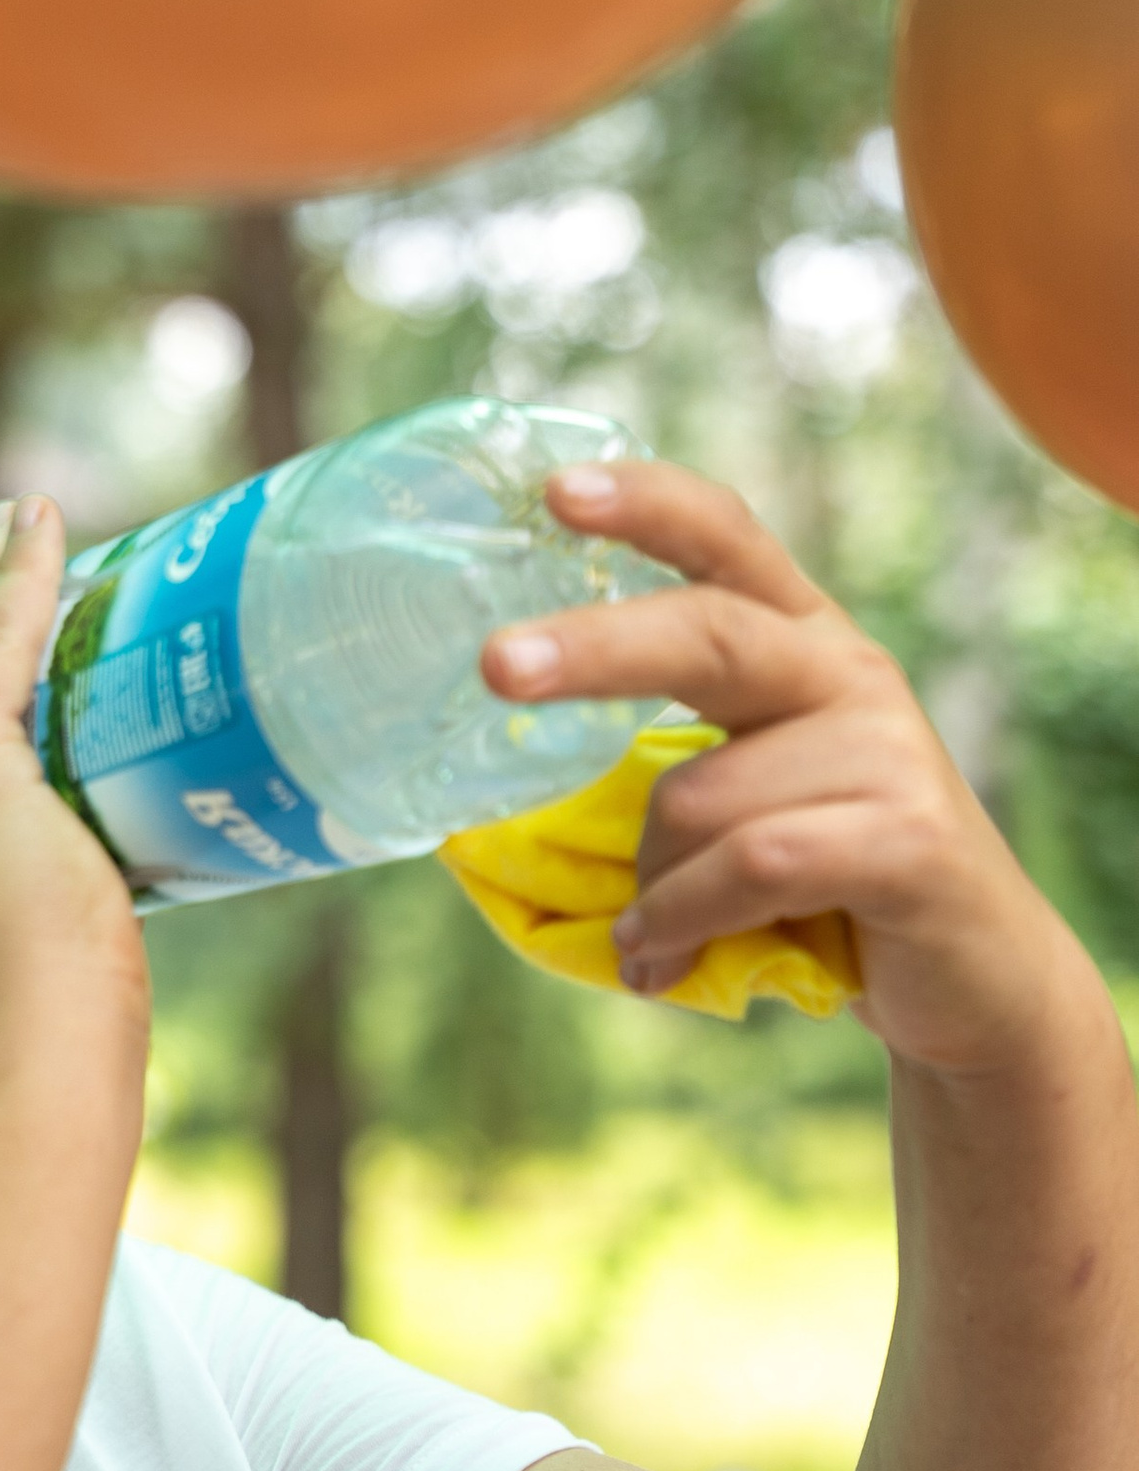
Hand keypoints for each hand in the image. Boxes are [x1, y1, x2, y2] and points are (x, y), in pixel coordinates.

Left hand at [483, 459, 1087, 1076]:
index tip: (556, 491)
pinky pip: (752, 866)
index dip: (645, 505)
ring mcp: (889, 750)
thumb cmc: (827, 886)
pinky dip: (683, 919)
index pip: (725, 539)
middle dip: (592, 648)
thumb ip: (670, 772)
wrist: (978, 978)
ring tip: (648, 938)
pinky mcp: (912, 838)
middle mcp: (847, 672)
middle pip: (706, 632)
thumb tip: (492, 827)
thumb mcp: (748, 799)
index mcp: (799, 642)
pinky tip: (659, 960)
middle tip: (494, 665)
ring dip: (650, 885)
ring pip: (703, 797)